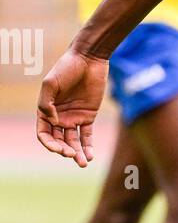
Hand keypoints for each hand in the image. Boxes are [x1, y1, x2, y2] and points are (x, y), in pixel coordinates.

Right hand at [36, 48, 108, 166]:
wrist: (88, 60)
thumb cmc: (66, 68)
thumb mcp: (51, 84)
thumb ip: (46, 104)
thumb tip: (53, 122)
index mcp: (46, 110)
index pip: (43, 133)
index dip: (49, 143)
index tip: (58, 148)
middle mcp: (58, 116)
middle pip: (58, 140)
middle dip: (63, 150)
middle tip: (71, 155)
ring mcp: (74, 117)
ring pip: (73, 141)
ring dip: (76, 153)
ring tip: (82, 163)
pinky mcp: (88, 116)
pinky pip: (87, 135)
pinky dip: (88, 146)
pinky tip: (89, 156)